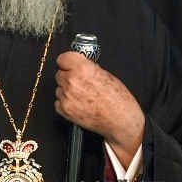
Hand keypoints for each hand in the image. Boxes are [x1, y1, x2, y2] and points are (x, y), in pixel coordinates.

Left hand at [55, 52, 143, 166]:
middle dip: (68, 77)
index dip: (68, 62)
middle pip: (60, 74)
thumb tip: (81, 65)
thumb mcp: (108, 76)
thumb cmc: (119, 100)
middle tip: (82, 84)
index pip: (62, 58)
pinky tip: (80, 105)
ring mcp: (66, 96)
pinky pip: (59, 102)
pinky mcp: (64, 110)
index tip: (71, 66)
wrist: (122, 122)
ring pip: (59, 88)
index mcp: (83, 69)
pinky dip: (66, 103)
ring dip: (67, 91)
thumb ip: (90, 69)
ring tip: (84, 97)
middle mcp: (72, 81)